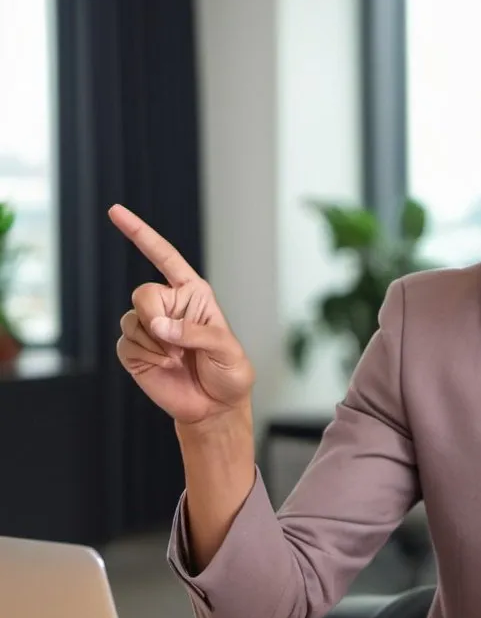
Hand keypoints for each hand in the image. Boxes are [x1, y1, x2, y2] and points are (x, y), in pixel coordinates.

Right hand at [109, 204, 254, 425]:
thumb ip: (196, 334)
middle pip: (143, 292)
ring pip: (133, 320)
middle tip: (176, 343)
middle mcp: (168, 305)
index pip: (164, 257)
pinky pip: (127, 343)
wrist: (214, 406)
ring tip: (177, 359)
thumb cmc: (229, 373)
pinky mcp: (135, 349)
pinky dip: (146, 357)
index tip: (115, 211)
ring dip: (156, 344)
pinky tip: (164, 366)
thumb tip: (159, 326)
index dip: (140, 233)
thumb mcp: (226, 350)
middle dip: (156, 317)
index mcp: (193, 294)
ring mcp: (149, 326)